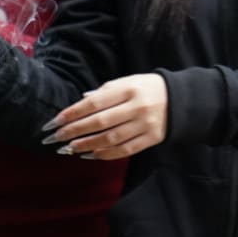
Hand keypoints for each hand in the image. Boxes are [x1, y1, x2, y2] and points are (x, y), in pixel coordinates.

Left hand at [44, 73, 169, 160]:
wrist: (182, 100)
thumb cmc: (148, 88)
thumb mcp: (129, 81)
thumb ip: (105, 91)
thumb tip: (80, 103)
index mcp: (130, 89)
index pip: (95, 102)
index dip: (73, 113)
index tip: (55, 122)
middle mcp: (138, 107)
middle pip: (100, 122)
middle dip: (75, 131)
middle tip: (56, 137)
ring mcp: (146, 124)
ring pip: (111, 138)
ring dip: (87, 144)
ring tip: (71, 148)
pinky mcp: (152, 139)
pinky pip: (125, 150)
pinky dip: (106, 154)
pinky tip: (91, 155)